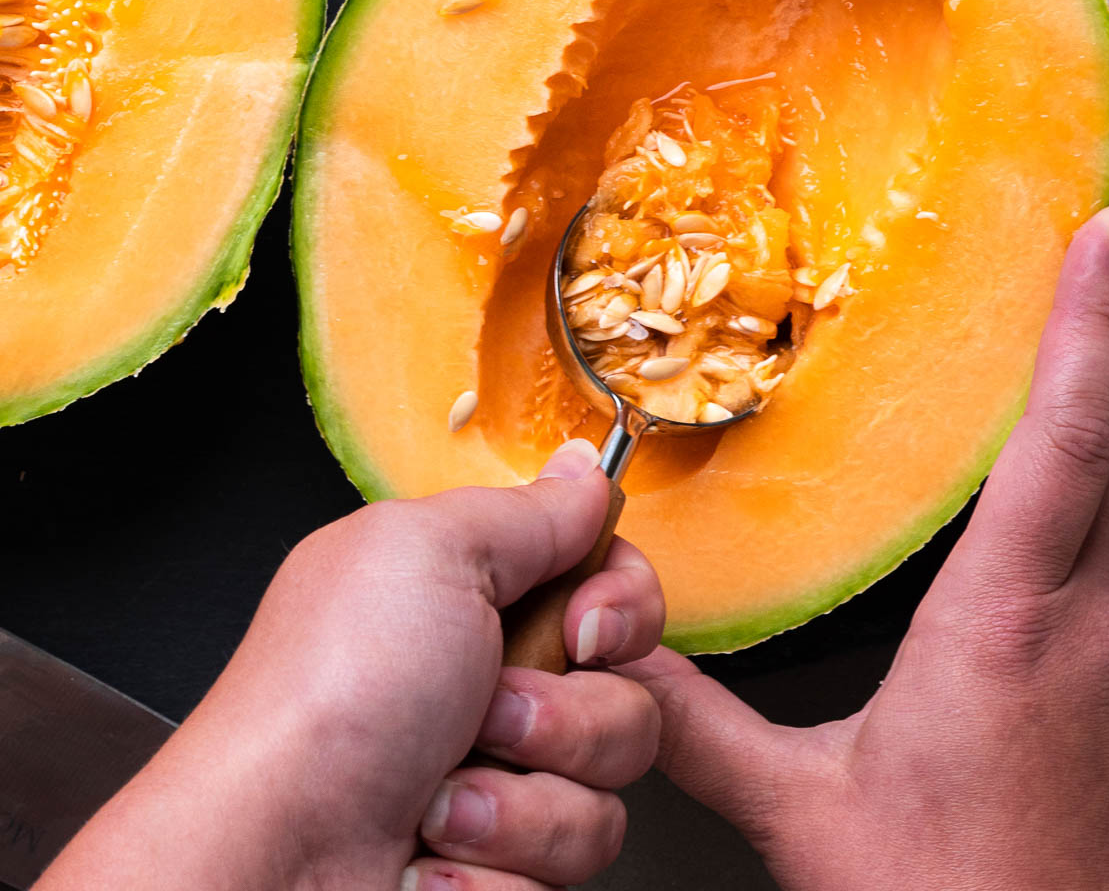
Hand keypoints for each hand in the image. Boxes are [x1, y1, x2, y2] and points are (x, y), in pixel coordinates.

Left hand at [37, 438, 664, 890]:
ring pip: (605, 798)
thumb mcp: (429, 554)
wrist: (269, 860)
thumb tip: (585, 470)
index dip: (621, 609)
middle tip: (487, 709)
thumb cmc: (327, 700)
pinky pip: (566, 867)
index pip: (609, 587)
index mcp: (476, 595)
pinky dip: (495, 867)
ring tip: (439, 799)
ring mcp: (498, 779)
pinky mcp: (499, 863)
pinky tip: (427, 857)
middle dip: (565, 717)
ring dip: (521, 803)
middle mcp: (493, 684)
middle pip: (626, 695)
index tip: (587, 628)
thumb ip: (527, 512)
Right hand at [627, 174, 1108, 889]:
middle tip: (1106, 233)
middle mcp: (1102, 622)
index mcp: (1009, 621)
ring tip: (1083, 356)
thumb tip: (627, 661)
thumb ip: (704, 724)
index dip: (1089, 316)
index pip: (1060, 432)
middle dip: (1108, 324)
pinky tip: (1108, 513)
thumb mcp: (808, 808)